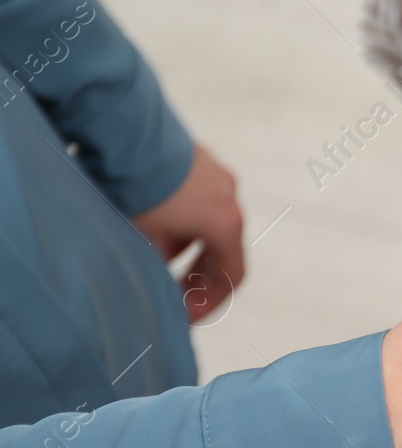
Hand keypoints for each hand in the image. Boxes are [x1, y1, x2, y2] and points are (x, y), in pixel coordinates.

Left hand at [131, 144, 244, 323]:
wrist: (123, 131)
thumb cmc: (136, 189)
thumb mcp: (146, 240)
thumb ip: (161, 269)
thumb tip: (161, 287)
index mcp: (224, 223)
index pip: (231, 276)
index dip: (211, 302)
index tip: (188, 316)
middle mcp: (230, 199)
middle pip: (224, 251)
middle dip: (200, 278)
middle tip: (175, 297)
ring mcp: (217, 176)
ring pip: (210, 226)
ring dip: (190, 250)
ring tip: (159, 260)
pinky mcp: (199, 161)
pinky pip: (201, 202)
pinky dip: (186, 223)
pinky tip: (157, 226)